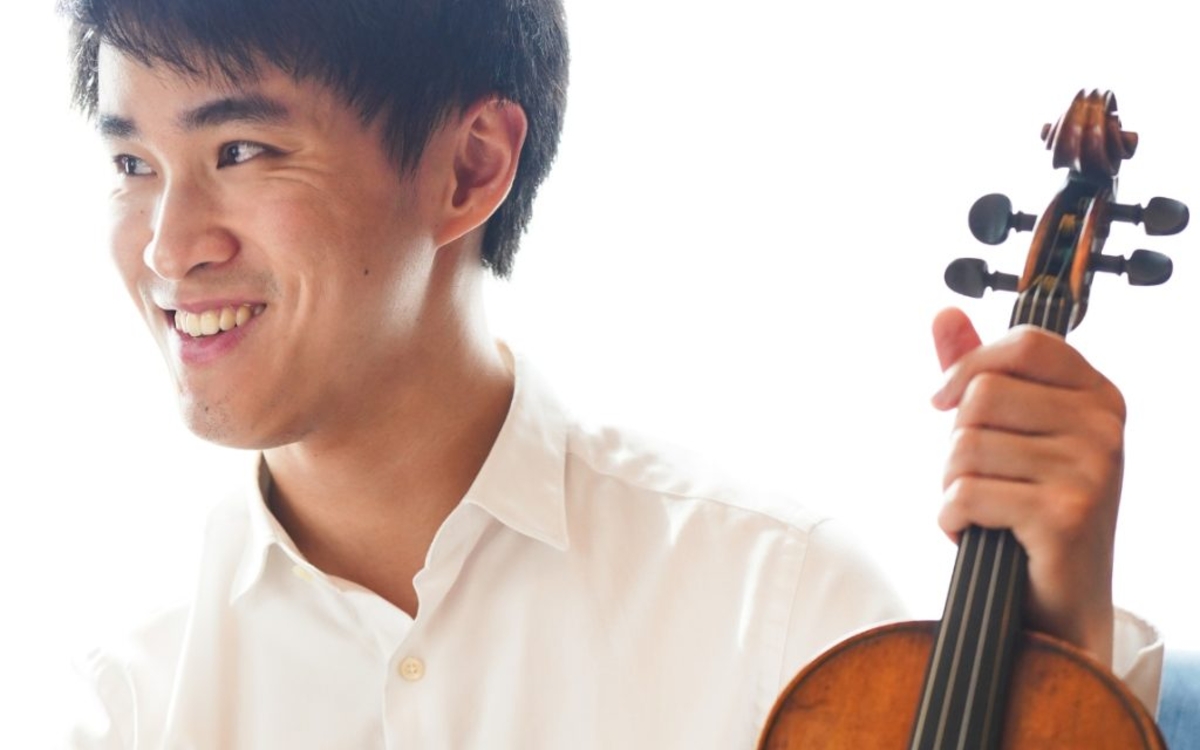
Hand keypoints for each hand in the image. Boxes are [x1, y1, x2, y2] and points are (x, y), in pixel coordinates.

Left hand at [930, 307, 1122, 666]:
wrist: (1058, 602)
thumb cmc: (1029, 509)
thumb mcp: (1009, 431)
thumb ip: (978, 370)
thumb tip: (944, 313)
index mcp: (1096, 395)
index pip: (1024, 344)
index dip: (969, 367)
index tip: (945, 400)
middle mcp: (1103, 426)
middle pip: (982, 396)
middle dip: (957, 442)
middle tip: (980, 478)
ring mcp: (1090, 469)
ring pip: (965, 446)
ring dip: (952, 485)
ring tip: (984, 509)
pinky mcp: (1066, 514)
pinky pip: (966, 493)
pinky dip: (952, 519)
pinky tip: (975, 533)